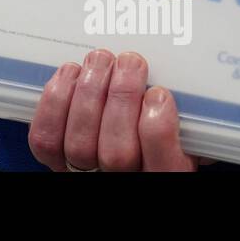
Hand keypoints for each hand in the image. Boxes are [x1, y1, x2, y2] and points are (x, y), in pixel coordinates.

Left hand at [28, 49, 202, 171]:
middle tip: (130, 61)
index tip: (160, 93)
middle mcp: (123, 180)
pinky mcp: (54, 160)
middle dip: (122, 98)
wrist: (119, 153)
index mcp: (167, 176)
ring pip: (80, 144)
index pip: (166, 168)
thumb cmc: (157, 133)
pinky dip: (55, 102)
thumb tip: (192, 83)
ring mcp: (84, 174)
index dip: (159, 129)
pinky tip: (71, 74)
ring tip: (100, 60)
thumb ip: (189, 116)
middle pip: (118, 154)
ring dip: (89, 92)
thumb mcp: (189, 130)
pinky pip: (46, 138)